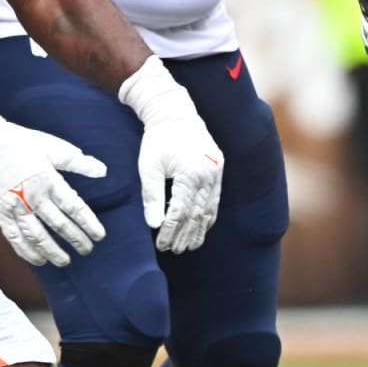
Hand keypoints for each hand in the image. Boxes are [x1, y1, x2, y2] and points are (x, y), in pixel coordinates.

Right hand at [0, 85, 106, 266]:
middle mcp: (33, 196)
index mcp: (49, 180)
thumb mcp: (55, 149)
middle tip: (87, 250)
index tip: (99, 236)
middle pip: (58, 225)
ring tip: (65, 261)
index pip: (74, 207)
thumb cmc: (24, 144)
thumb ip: (79, 163)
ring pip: (35, 235)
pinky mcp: (0, 211)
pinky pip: (13, 236)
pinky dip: (25, 251)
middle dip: (75, 240)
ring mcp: (14, 206)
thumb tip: (103, 171)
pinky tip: (38, 261)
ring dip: (51, 251)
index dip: (88, 224)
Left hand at [120, 57, 223, 253]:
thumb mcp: (149, 167)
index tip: (161, 245)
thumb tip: (153, 225)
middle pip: (196, 214)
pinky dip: (208, 217)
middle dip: (185, 235)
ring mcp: (216, 174)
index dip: (171, 231)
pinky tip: (201, 228)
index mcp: (190, 174)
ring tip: (189, 246)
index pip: (180, 211)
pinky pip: (215, 201)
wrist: (177, 115)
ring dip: (199, 230)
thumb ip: (151, 196)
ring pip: (209, 210)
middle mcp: (208, 176)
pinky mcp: (218, 172)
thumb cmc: (158, 141)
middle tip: (174, 250)